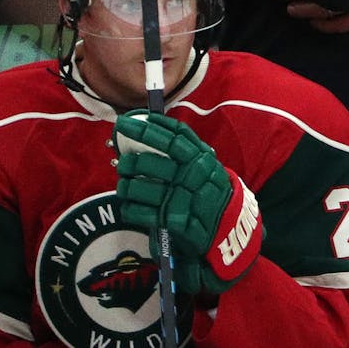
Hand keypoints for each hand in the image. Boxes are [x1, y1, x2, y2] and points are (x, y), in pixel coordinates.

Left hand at [114, 110, 262, 294]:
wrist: (227, 226)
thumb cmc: (209, 190)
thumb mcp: (204, 165)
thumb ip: (183, 149)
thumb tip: (149, 129)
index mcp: (201, 158)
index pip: (172, 137)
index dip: (147, 128)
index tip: (125, 122)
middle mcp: (192, 176)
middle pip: (151, 163)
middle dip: (130, 161)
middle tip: (121, 161)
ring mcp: (184, 200)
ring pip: (142, 188)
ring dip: (125, 185)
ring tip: (123, 184)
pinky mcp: (175, 223)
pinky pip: (142, 213)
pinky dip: (129, 207)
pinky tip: (128, 204)